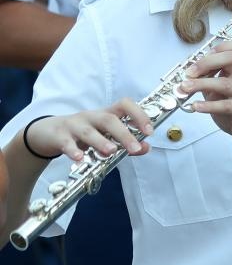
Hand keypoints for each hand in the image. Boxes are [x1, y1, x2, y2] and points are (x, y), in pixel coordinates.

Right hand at [24, 99, 153, 162]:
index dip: (139, 115)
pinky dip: (73, 151)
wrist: (48, 133)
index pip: (125, 105)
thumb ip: (126, 143)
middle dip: (124, 134)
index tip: (150, 131)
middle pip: (109, 119)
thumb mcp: (105, 136)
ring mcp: (74, 125)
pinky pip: (66, 143)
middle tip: (135, 148)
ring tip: (111, 151)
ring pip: (88, 131)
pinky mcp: (59, 136)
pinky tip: (79, 159)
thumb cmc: (84, 134)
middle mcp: (91, 116)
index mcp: (106, 114)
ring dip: (101, 141)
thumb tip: (146, 148)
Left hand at [178, 41, 231, 148]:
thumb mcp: (219, 91)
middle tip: (188, 72)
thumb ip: (207, 80)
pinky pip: (226, 106)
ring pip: (224, 83)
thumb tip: (187, 73)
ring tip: (184, 88)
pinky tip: (196, 107)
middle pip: (230, 58)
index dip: (219, 47)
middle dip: (205, 62)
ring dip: (200, 84)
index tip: (201, 56)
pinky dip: (208, 105)